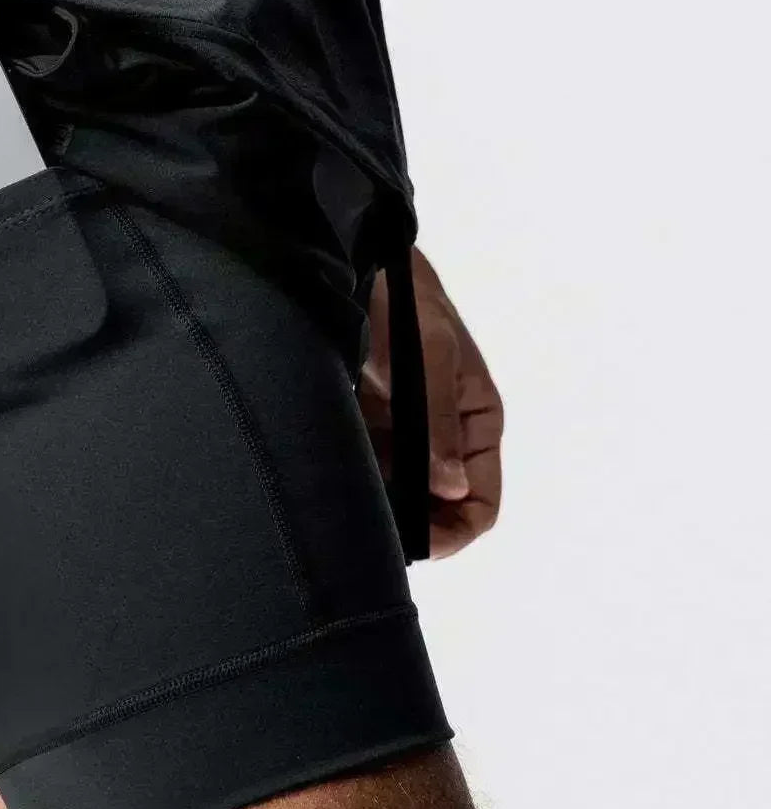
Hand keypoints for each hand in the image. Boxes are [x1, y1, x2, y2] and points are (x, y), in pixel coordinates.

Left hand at [358, 249, 503, 558]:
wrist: (354, 262)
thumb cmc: (404, 300)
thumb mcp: (429, 354)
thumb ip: (438, 423)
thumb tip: (452, 489)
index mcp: (476, 421)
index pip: (481, 501)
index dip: (455, 531)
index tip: (417, 546)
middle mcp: (442, 437)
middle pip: (437, 509)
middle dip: (412, 528)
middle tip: (372, 539)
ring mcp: (402, 433)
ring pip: (398, 495)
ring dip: (378, 511)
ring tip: (345, 518)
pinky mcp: (363, 424)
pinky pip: (363, 470)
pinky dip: (352, 486)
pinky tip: (328, 490)